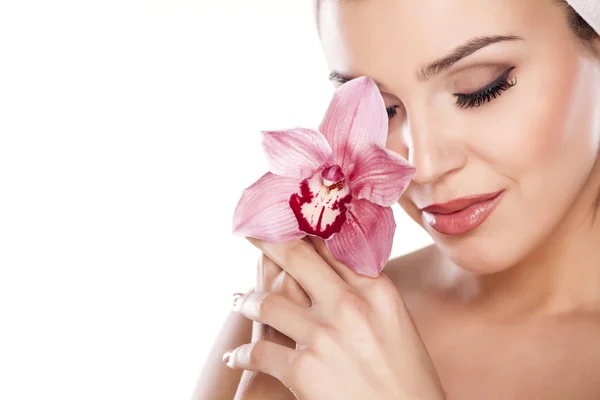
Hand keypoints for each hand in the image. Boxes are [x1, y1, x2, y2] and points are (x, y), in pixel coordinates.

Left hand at [224, 237, 445, 399]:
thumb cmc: (407, 378)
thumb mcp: (396, 323)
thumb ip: (367, 292)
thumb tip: (336, 266)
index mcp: (377, 291)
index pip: (333, 247)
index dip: (304, 230)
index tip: (287, 221)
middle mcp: (350, 306)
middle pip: (297, 258)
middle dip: (268, 241)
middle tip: (251, 232)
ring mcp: (325, 336)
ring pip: (267, 302)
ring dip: (246, 301)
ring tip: (238, 301)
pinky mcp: (304, 369)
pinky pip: (258, 352)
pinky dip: (241, 355)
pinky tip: (235, 357)